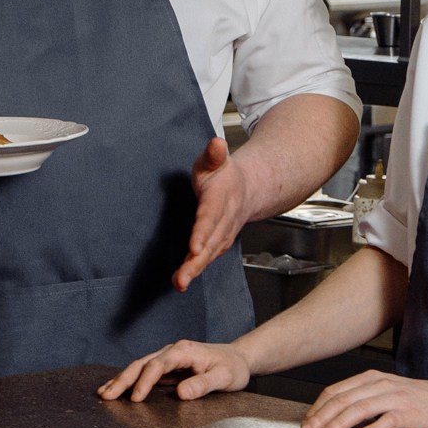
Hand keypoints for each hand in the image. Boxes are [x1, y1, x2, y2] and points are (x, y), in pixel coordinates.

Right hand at [100, 340, 254, 403]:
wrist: (238, 359)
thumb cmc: (232, 368)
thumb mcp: (224, 378)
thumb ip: (203, 384)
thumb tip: (180, 393)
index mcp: (183, 351)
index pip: (158, 365)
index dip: (145, 381)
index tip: (136, 399)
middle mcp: (172, 351)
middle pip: (141, 363)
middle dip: (122, 379)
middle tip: (106, 396)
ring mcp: (167, 358)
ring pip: (139, 367)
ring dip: (121, 380)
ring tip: (103, 393)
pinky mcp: (167, 367)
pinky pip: (144, 373)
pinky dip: (129, 381)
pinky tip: (117, 389)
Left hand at [176, 134, 249, 292]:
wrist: (248, 189)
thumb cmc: (223, 175)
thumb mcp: (216, 160)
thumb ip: (213, 155)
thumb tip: (217, 144)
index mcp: (220, 198)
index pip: (210, 217)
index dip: (203, 233)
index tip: (194, 247)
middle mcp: (224, 220)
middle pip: (210, 243)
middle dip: (196, 262)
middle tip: (181, 278)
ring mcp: (223, 233)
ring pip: (210, 254)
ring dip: (195, 270)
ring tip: (179, 283)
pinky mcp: (218, 243)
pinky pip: (208, 257)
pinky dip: (196, 269)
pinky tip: (182, 280)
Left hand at [300, 368, 427, 427]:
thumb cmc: (415, 400)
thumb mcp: (384, 393)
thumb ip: (360, 401)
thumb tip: (330, 420)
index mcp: (370, 379)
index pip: (335, 391)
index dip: (318, 408)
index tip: (306, 423)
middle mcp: (380, 385)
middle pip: (343, 400)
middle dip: (322, 417)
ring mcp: (395, 397)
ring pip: (360, 408)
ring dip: (339, 423)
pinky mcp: (409, 412)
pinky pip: (387, 420)